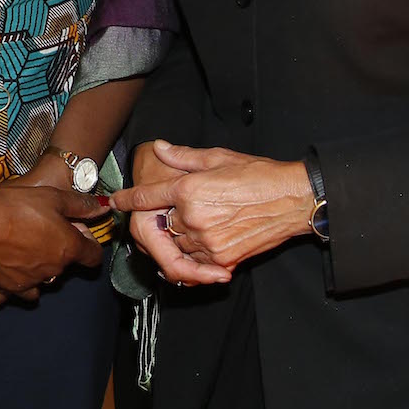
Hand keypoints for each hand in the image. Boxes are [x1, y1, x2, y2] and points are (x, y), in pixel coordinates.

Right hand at [0, 182, 103, 293]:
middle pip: (67, 262)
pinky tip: (12, 257)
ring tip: (24, 239)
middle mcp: (55, 268)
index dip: (90, 243)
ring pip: (46, 273)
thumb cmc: (15, 206)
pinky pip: (26, 286)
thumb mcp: (52, 197)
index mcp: (69, 247)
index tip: (78, 231)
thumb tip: (104, 208)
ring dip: (42, 260)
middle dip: (61, 246)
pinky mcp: (12, 287)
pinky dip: (24, 274)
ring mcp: (34, 281)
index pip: (93, 256)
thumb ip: (81, 205)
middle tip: (43, 225)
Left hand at [111, 140, 312, 281]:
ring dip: (182, 237)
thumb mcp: (218, 157)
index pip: (146, 197)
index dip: (127, 200)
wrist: (293, 200)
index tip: (115, 203)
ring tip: (206, 222)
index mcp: (188, 189)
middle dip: (167, 218)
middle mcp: (192, 217)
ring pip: (177, 245)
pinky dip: (198, 254)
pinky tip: (213, 239)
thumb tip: (159, 148)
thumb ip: (183, 156)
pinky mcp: (222, 258)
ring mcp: (207, 240)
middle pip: (162, 224)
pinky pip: (197, 261)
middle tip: (188, 209)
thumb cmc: (258, 175)